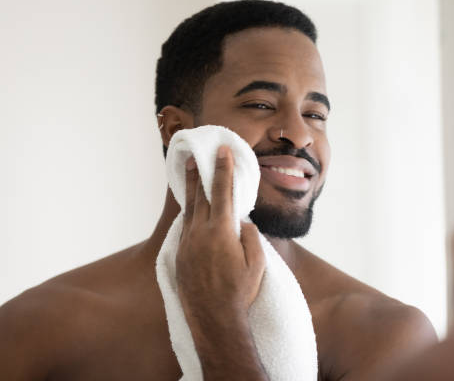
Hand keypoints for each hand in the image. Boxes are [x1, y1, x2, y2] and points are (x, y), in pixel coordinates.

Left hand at [175, 146, 264, 324]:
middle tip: (197, 155)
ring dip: (191, 190)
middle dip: (201, 173)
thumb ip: (250, 237)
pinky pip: (185, 227)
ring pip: (189, 210)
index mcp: (221, 231)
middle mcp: (200, 233)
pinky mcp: (180, 256)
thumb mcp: (256, 264)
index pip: (222, 192)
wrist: (214, 319)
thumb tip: (242, 223)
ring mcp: (187, 244)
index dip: (223, 169)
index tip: (222, 151)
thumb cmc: (240, 292)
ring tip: (189, 174)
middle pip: (201, 196)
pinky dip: (188, 212)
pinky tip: (190, 210)